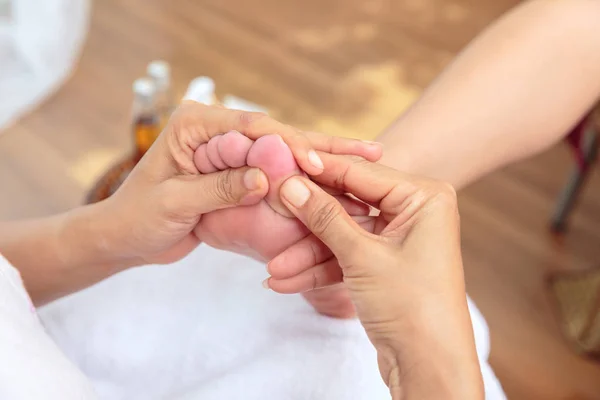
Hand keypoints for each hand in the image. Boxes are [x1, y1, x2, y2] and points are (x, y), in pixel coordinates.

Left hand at [102, 102, 378, 265]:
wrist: (126, 237)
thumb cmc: (138, 217)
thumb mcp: (174, 203)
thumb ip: (218, 187)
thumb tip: (264, 178)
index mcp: (195, 124)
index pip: (253, 128)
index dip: (289, 145)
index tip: (317, 164)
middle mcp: (216, 130)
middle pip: (277, 135)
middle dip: (321, 146)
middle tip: (368, 150)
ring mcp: (229, 150)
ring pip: (283, 152)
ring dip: (322, 158)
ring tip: (367, 158)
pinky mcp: (236, 171)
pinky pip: (276, 172)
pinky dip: (305, 177)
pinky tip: (335, 179)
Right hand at [267, 154, 483, 398]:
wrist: (430, 367)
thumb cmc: (413, 306)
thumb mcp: (362, 256)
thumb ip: (325, 216)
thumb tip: (291, 184)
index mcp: (423, 197)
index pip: (360, 173)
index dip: (319, 170)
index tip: (283, 164)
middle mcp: (414, 211)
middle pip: (348, 205)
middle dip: (309, 222)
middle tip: (273, 214)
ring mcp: (399, 238)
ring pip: (344, 235)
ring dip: (309, 254)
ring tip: (273, 270)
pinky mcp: (386, 263)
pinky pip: (348, 255)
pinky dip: (322, 269)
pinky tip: (288, 282)